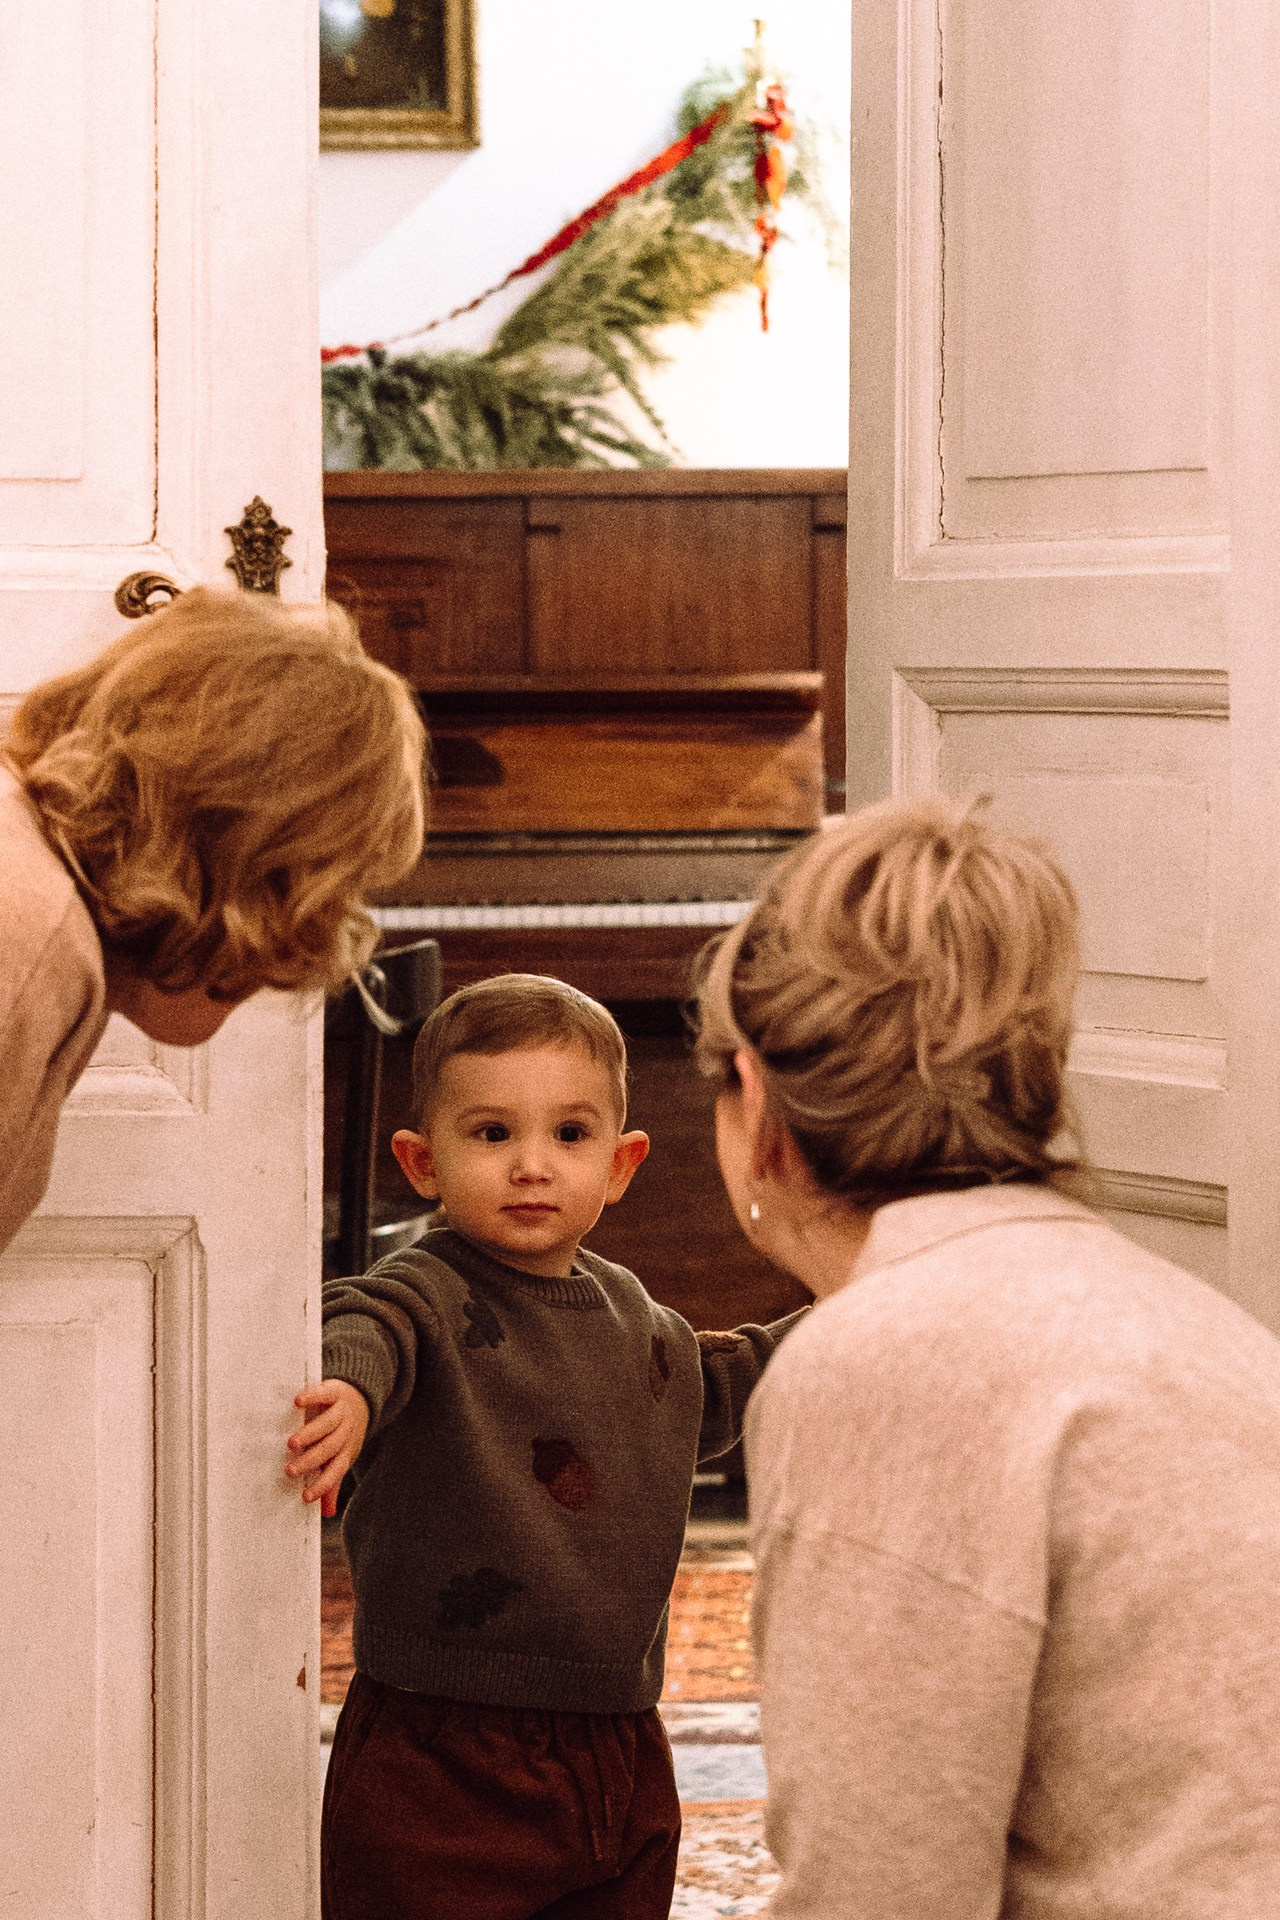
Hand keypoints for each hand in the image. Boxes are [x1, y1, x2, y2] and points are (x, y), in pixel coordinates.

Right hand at [286, 1379, 369, 1514]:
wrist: (360, 1399)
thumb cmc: (343, 1433)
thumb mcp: (342, 1456)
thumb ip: (332, 1481)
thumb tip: (327, 1513)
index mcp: (346, 1451)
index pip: (335, 1471)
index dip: (322, 1485)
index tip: (305, 1497)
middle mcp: (345, 1432)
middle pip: (330, 1449)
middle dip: (311, 1461)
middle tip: (290, 1471)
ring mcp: (341, 1411)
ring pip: (328, 1424)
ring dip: (311, 1434)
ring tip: (292, 1443)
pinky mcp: (334, 1391)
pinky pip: (325, 1394)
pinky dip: (312, 1397)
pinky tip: (297, 1402)